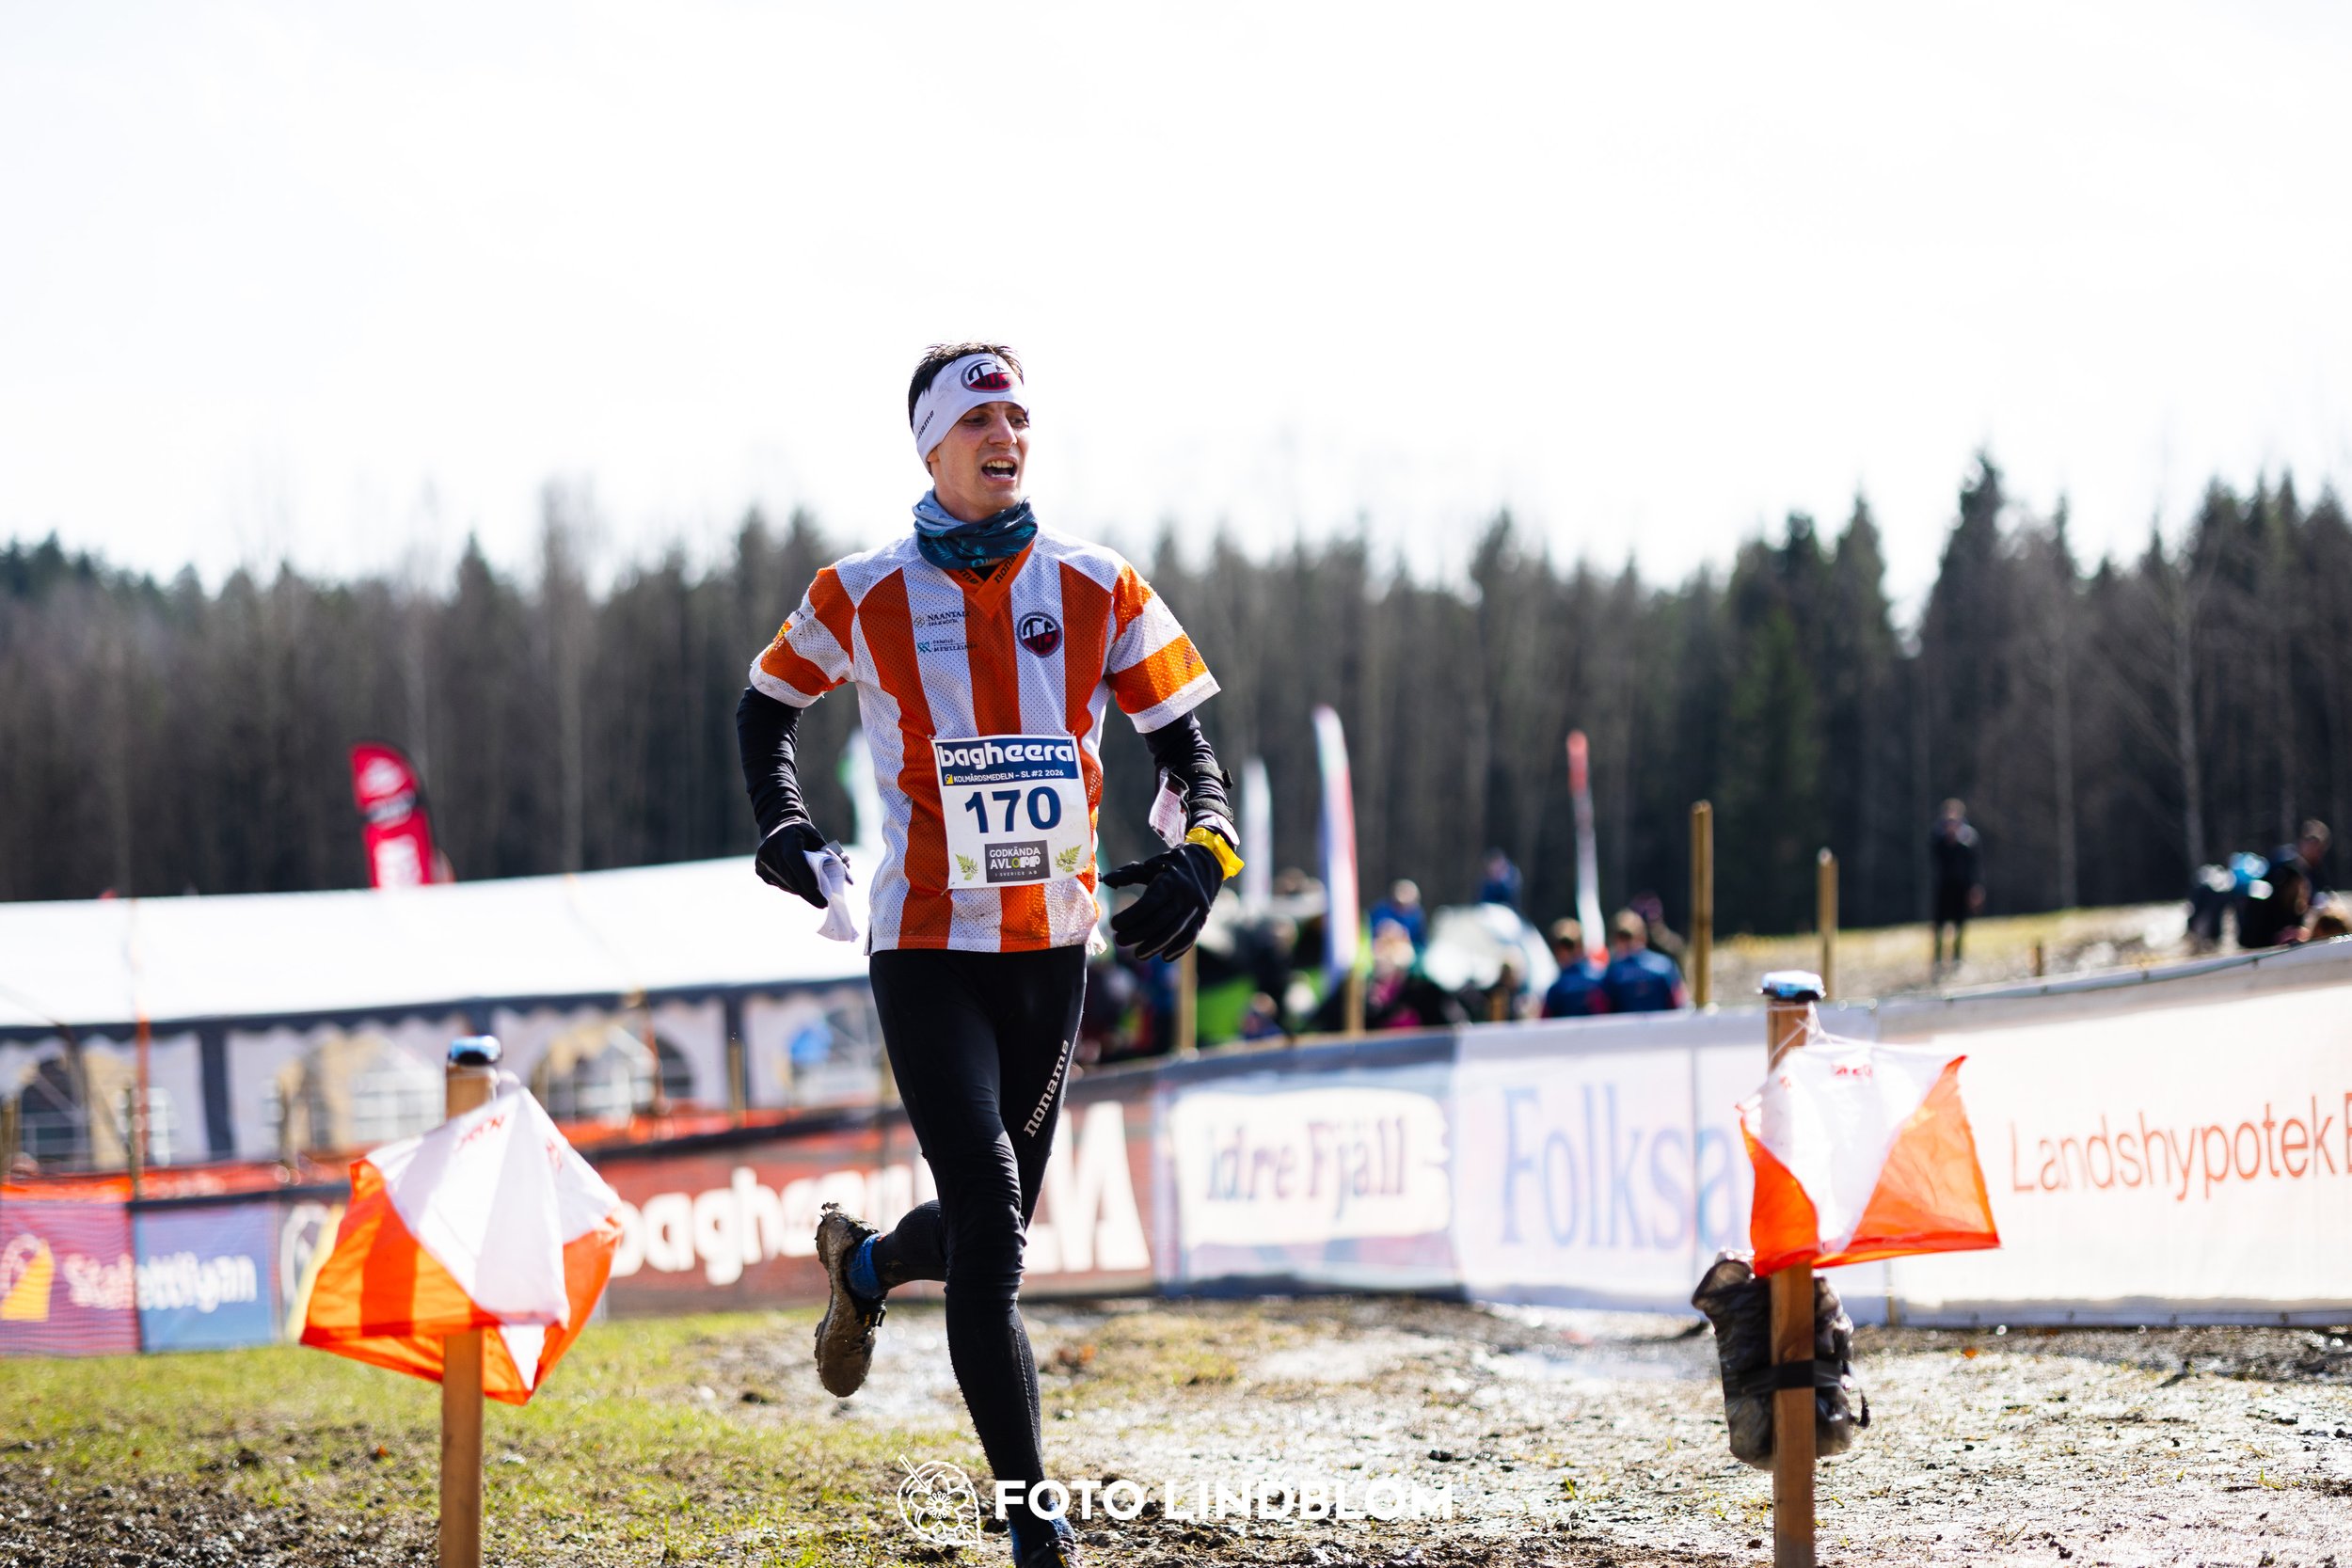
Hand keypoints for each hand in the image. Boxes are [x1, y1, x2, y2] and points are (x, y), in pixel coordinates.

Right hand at [755, 819, 831, 908]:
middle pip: (790, 876)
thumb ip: (830, 855)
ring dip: (801, 891)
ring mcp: (762, 861)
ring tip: (815, 896)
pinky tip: (800, 886)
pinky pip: (779, 884)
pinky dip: (792, 887)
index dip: (804, 875)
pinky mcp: (759, 869)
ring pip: (785, 884)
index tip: (815, 890)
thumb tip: (848, 875)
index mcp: (786, 838)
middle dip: (808, 893)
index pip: (793, 858)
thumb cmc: (802, 834)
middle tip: (822, 903)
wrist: (777, 826)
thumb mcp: (816, 838)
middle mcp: (770, 850)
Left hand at [1102, 841, 1222, 959]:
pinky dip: (1178, 949)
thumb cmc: (1170, 867)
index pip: (1149, 903)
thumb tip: (1106, 881)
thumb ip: (1128, 874)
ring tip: (1137, 954)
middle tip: (1119, 941)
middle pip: (1160, 921)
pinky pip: (1190, 938)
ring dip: (1155, 946)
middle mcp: (1185, 896)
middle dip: (1138, 934)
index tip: (1113, 924)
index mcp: (1170, 881)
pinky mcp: (1201, 919)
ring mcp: (1195, 910)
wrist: (1205, 866)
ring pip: (1175, 932)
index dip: (1130, 916)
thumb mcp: (1150, 866)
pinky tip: (1164, 958)